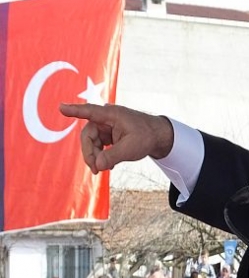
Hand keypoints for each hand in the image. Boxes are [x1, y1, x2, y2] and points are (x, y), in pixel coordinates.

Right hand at [58, 103, 173, 173]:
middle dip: (90, 153)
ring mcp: (106, 126)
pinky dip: (100, 156)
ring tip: (102, 169)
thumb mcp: (131, 149)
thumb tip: (97, 165)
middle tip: (96, 170)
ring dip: (95, 156)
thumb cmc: (146, 137)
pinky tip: (107, 165)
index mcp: (111, 114)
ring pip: (91, 142)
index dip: (75, 111)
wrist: (158, 136)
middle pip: (88, 135)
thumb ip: (113, 156)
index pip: (90, 112)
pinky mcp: (107, 134)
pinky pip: (97, 145)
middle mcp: (106, 118)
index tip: (61, 108)